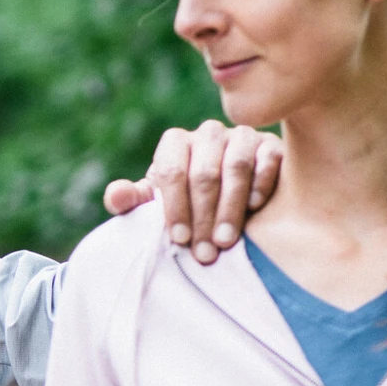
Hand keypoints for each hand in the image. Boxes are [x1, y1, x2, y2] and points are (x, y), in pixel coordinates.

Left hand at [103, 120, 283, 263]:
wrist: (227, 195)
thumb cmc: (184, 201)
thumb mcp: (155, 202)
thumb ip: (132, 200)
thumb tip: (116, 197)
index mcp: (175, 142)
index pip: (171, 171)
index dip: (174, 207)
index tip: (180, 240)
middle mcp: (208, 133)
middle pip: (204, 173)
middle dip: (202, 216)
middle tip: (204, 252)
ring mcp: (241, 136)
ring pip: (236, 166)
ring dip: (230, 206)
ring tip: (225, 240)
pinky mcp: (270, 145)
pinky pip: (268, 159)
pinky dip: (261, 183)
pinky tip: (255, 209)